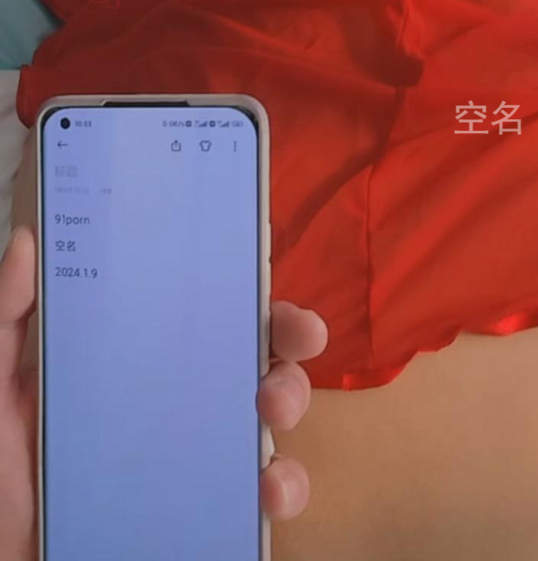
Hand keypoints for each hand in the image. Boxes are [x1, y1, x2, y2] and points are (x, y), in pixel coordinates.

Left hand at [0, 226, 327, 559]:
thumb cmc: (7, 474)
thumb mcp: (0, 389)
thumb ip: (9, 319)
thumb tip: (29, 243)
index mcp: (141, 356)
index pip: (203, 305)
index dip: (242, 280)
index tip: (265, 259)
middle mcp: (183, 393)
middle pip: (255, 348)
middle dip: (289, 333)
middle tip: (302, 336)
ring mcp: (203, 446)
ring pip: (274, 408)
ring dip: (292, 397)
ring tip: (273, 410)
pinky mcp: (215, 500)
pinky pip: (269, 488)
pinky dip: (285, 484)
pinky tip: (269, 489)